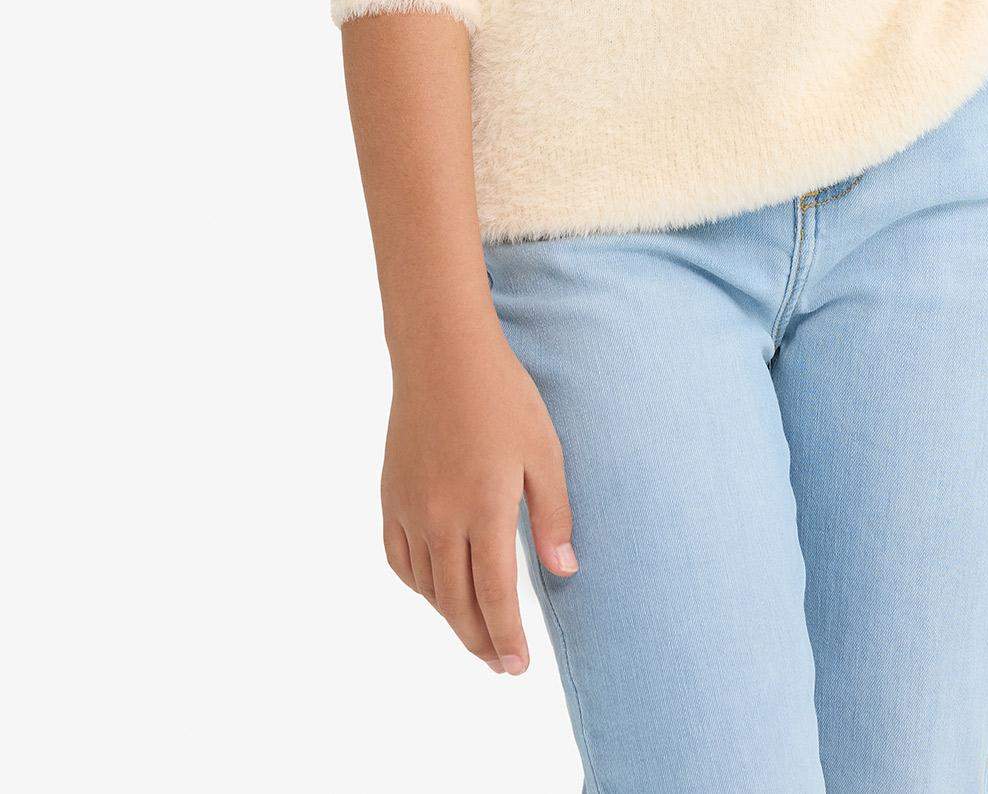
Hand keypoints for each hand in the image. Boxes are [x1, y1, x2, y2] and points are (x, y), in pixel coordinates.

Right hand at [381, 311, 577, 676]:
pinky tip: (438, 590)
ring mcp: (409, 510)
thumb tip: (564, 572)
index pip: (494, 596)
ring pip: (427, 588)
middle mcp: (440, 519)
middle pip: (457, 604)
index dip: (507, 638)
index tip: (518, 666)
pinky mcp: (390, 497)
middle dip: (481, 641)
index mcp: (483, 509)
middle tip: (501, 665)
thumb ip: (553, 516)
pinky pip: (400, 560)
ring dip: (451, 618)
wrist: (442, 354)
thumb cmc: (502, 396)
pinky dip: (420, 586)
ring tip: (477, 631)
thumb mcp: (544, 451)